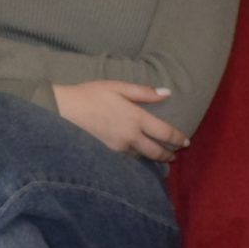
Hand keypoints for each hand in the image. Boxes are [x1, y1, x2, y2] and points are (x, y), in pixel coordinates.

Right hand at [51, 80, 187, 160]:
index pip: (164, 133)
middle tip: (174, 155)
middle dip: (167, 154)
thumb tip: (167, 93)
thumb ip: (143, 92)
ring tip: (157, 157)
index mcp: (136, 118)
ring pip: (141, 157)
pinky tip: (136, 158)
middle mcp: (130, 137)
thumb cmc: (90, 94)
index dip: (177, 139)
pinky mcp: (107, 155)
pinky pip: (127, 160)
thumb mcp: (118, 87)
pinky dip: (136, 159)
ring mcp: (118, 149)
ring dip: (152, 158)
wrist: (63, 111)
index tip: (185, 142)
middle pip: (155, 151)